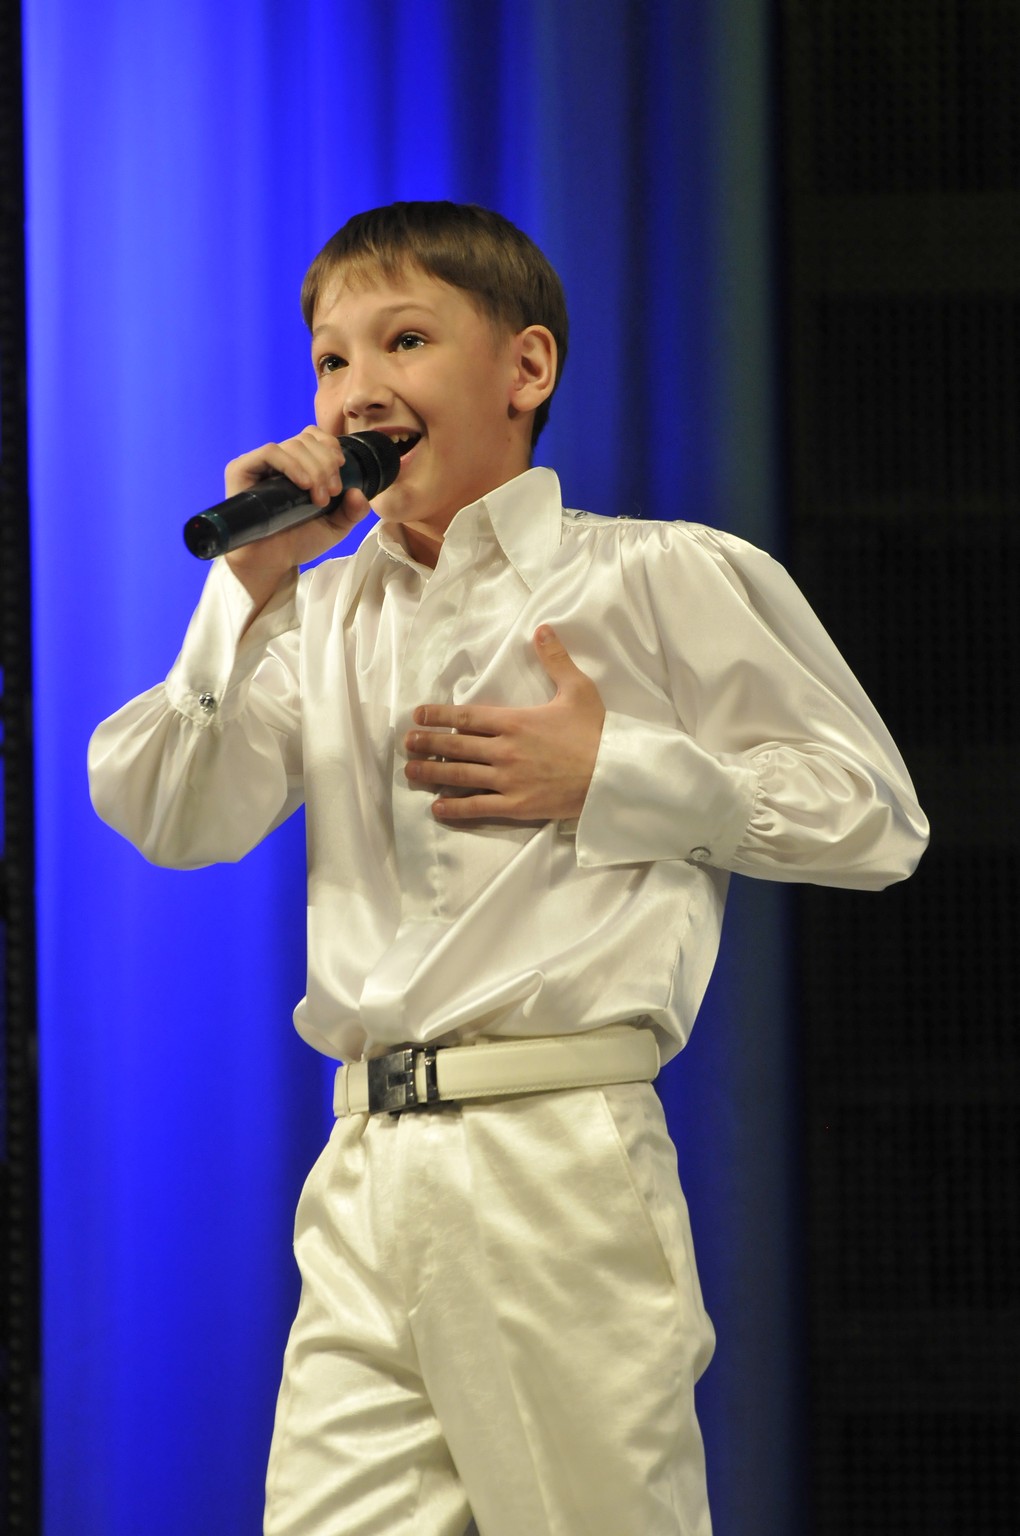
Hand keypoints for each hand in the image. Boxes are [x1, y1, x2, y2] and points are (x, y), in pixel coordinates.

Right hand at [224, 426, 370, 608]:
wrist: (274, 562)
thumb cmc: (299, 541)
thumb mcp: (336, 526)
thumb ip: (353, 511)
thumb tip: (359, 493)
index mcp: (299, 465)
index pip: (313, 436)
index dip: (330, 445)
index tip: (342, 466)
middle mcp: (279, 461)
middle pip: (307, 440)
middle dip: (326, 464)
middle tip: (331, 494)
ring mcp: (260, 464)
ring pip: (292, 445)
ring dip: (314, 468)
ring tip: (319, 499)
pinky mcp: (242, 469)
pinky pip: (270, 452)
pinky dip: (292, 464)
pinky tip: (303, 484)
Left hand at [404, 627, 605, 821]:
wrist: (613, 774)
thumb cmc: (595, 732)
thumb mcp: (578, 689)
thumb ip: (556, 660)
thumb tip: (542, 629)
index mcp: (514, 721)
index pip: (465, 716)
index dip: (438, 715)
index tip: (418, 715)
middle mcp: (504, 750)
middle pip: (455, 746)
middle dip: (427, 743)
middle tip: (406, 743)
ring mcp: (508, 779)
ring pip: (459, 776)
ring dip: (432, 773)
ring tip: (411, 771)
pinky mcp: (516, 805)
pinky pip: (478, 806)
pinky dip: (455, 808)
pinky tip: (438, 808)